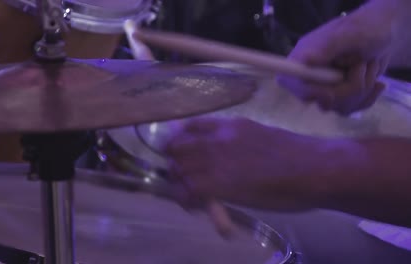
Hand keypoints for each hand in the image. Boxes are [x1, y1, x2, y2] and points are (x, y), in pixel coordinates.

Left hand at [164, 117, 333, 211]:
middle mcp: (217, 138)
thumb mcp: (262, 135)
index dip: (181, 141)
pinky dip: (186, 198)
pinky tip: (196, 205)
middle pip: (176, 147)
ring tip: (190, 195)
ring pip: (177, 168)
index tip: (183, 154)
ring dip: (179, 182)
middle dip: (175, 162)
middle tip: (185, 178)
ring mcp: (215, 159)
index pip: (190, 127)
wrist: (312, 168)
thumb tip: (229, 155)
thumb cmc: (297, 155)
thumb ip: (239, 141)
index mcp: (229, 125)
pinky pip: (187, 189)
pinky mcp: (217, 183)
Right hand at [277, 1, 396, 114]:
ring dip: (362, 90)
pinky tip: (377, 84)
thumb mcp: (347, 34)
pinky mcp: (336, 98)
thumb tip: (306, 61)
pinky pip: (348, 110)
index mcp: (303, 58)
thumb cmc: (363, 29)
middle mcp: (308, 76)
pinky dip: (367, 99)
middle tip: (363, 65)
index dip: (308, 92)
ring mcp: (322, 88)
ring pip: (337, 107)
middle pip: (319, 100)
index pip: (289, 82)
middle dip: (348, 88)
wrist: (382, 36)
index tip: (330, 92)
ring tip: (370, 66)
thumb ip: (328, 47)